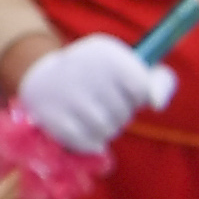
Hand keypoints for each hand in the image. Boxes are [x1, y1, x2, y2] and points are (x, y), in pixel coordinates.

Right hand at [14, 32, 177, 156]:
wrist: (41, 76)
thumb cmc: (95, 73)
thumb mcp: (126, 64)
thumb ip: (157, 80)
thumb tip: (157, 104)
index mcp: (108, 55)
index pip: (141, 89)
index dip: (136, 95)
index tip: (122, 88)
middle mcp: (87, 72)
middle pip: (125, 113)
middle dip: (119, 113)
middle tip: (101, 101)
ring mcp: (69, 97)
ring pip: (107, 130)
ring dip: (104, 128)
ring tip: (91, 114)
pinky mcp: (54, 118)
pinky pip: (88, 143)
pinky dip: (89, 141)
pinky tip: (81, 126)